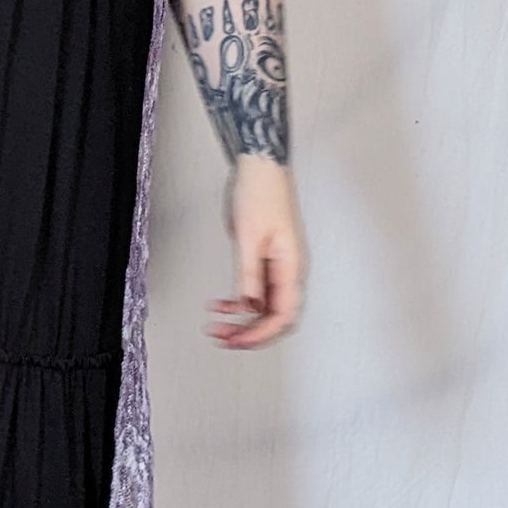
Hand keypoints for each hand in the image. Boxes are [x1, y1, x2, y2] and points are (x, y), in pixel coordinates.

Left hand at [210, 153, 305, 347]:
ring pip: (264, 306)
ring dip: (242, 319)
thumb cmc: (260, 193)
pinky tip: (219, 304)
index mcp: (291, 266)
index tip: (236, 340)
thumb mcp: (248, 235)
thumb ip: (248, 272)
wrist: (260, 166)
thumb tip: (248, 304)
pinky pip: (255, 290)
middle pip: (275, 316)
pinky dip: (238, 301)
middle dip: (249, 332)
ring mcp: (277, 266)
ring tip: (216, 325)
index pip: (283, 315)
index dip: (260, 334)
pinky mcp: (265, 259)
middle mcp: (288, 270)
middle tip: (222, 338)